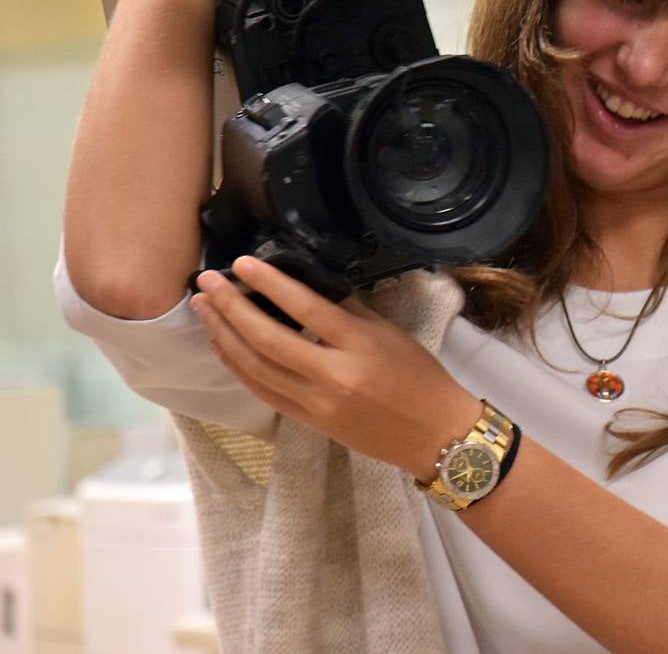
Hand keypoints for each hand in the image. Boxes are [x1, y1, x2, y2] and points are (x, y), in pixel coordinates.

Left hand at [190, 256, 481, 480]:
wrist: (434, 433)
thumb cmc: (420, 377)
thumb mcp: (389, 333)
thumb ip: (348, 310)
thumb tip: (307, 286)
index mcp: (359, 346)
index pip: (306, 308)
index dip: (270, 283)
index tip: (243, 263)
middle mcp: (333, 376)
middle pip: (268, 340)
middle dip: (231, 308)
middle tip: (207, 282)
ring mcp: (316, 403)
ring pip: (256, 368)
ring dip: (224, 336)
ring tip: (205, 308)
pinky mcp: (308, 422)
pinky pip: (262, 391)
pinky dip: (238, 366)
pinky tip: (223, 345)